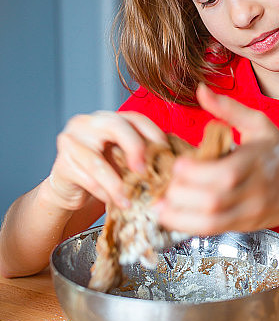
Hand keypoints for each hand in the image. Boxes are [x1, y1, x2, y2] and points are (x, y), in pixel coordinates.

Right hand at [46, 111, 168, 210]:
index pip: (134, 118)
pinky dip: (103, 194)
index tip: (166, 150)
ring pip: (97, 161)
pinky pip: (86, 179)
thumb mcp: (124, 160)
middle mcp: (87, 123)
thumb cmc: (103, 174)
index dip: (152, 132)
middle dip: (134, 148)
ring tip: (129, 201)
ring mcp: (71, 141)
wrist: (70, 190)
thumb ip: (142, 155)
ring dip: (117, 185)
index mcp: (107, 119)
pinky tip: (114, 203)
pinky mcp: (61, 164)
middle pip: (115, 126)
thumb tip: (175, 162)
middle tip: (145, 172)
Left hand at [156, 84, 278, 234]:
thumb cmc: (277, 153)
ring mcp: (247, 212)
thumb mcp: (259, 124)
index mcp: (256, 162)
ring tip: (159, 206)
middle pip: (214, 200)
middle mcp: (253, 191)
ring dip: (179, 216)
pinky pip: (212, 231)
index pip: (225, 174)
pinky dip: (187, 226)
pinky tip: (170, 217)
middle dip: (182, 194)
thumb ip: (228, 109)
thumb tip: (200, 90)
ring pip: (211, 221)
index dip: (196, 172)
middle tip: (165, 182)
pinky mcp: (241, 226)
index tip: (178, 163)